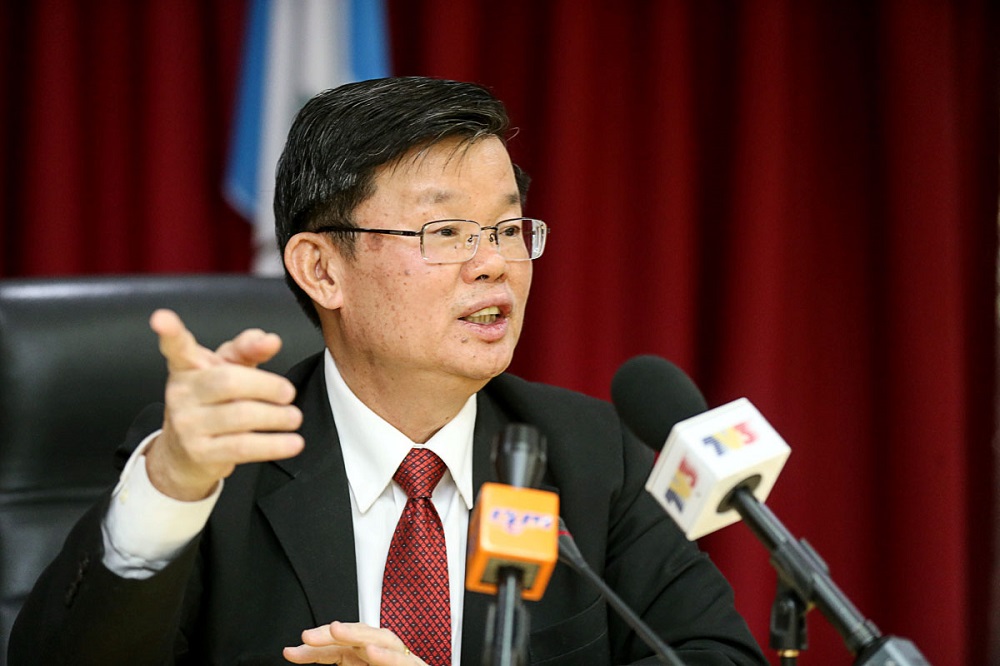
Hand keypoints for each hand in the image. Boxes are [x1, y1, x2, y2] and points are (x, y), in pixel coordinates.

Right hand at [145, 309, 303, 500]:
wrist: (183, 454)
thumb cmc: (212, 402)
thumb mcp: (227, 369)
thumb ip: (248, 349)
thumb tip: (270, 340)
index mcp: (186, 366)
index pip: (177, 346)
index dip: (170, 332)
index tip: (162, 319)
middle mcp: (181, 393)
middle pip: (229, 381)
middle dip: (267, 386)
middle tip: (288, 392)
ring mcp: (187, 424)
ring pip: (240, 416)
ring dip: (276, 417)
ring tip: (294, 417)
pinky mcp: (200, 453)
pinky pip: (243, 447)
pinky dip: (273, 445)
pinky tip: (293, 442)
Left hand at [283, 622, 428, 664]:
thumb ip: (337, 661)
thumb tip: (299, 656)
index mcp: (365, 659)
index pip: (338, 648)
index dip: (314, 649)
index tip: (290, 652)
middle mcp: (382, 655)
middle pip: (358, 635)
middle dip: (332, 634)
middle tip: (307, 636)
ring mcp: (401, 659)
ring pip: (382, 639)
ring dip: (357, 634)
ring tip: (335, 631)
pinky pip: (404, 660)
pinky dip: (387, 656)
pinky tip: (370, 652)